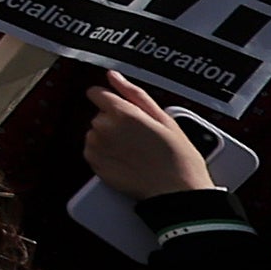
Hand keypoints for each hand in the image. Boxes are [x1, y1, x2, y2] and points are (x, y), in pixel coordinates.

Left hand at [79, 72, 213, 197]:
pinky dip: (105, 154)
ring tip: (136, 151)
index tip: (121, 107)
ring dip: (110, 138)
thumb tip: (114, 76)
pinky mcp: (94, 165)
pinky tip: (127, 161)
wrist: (176, 193)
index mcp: (122, 113)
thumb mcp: (164, 119)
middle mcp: (104, 128)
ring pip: (96, 133)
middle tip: (140, 136)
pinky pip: (93, 151)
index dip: (110, 99)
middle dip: (116, 121)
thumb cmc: (177, 158)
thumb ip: (134, 93)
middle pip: (100, 114)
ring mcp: (97, 147)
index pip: (96, 92)